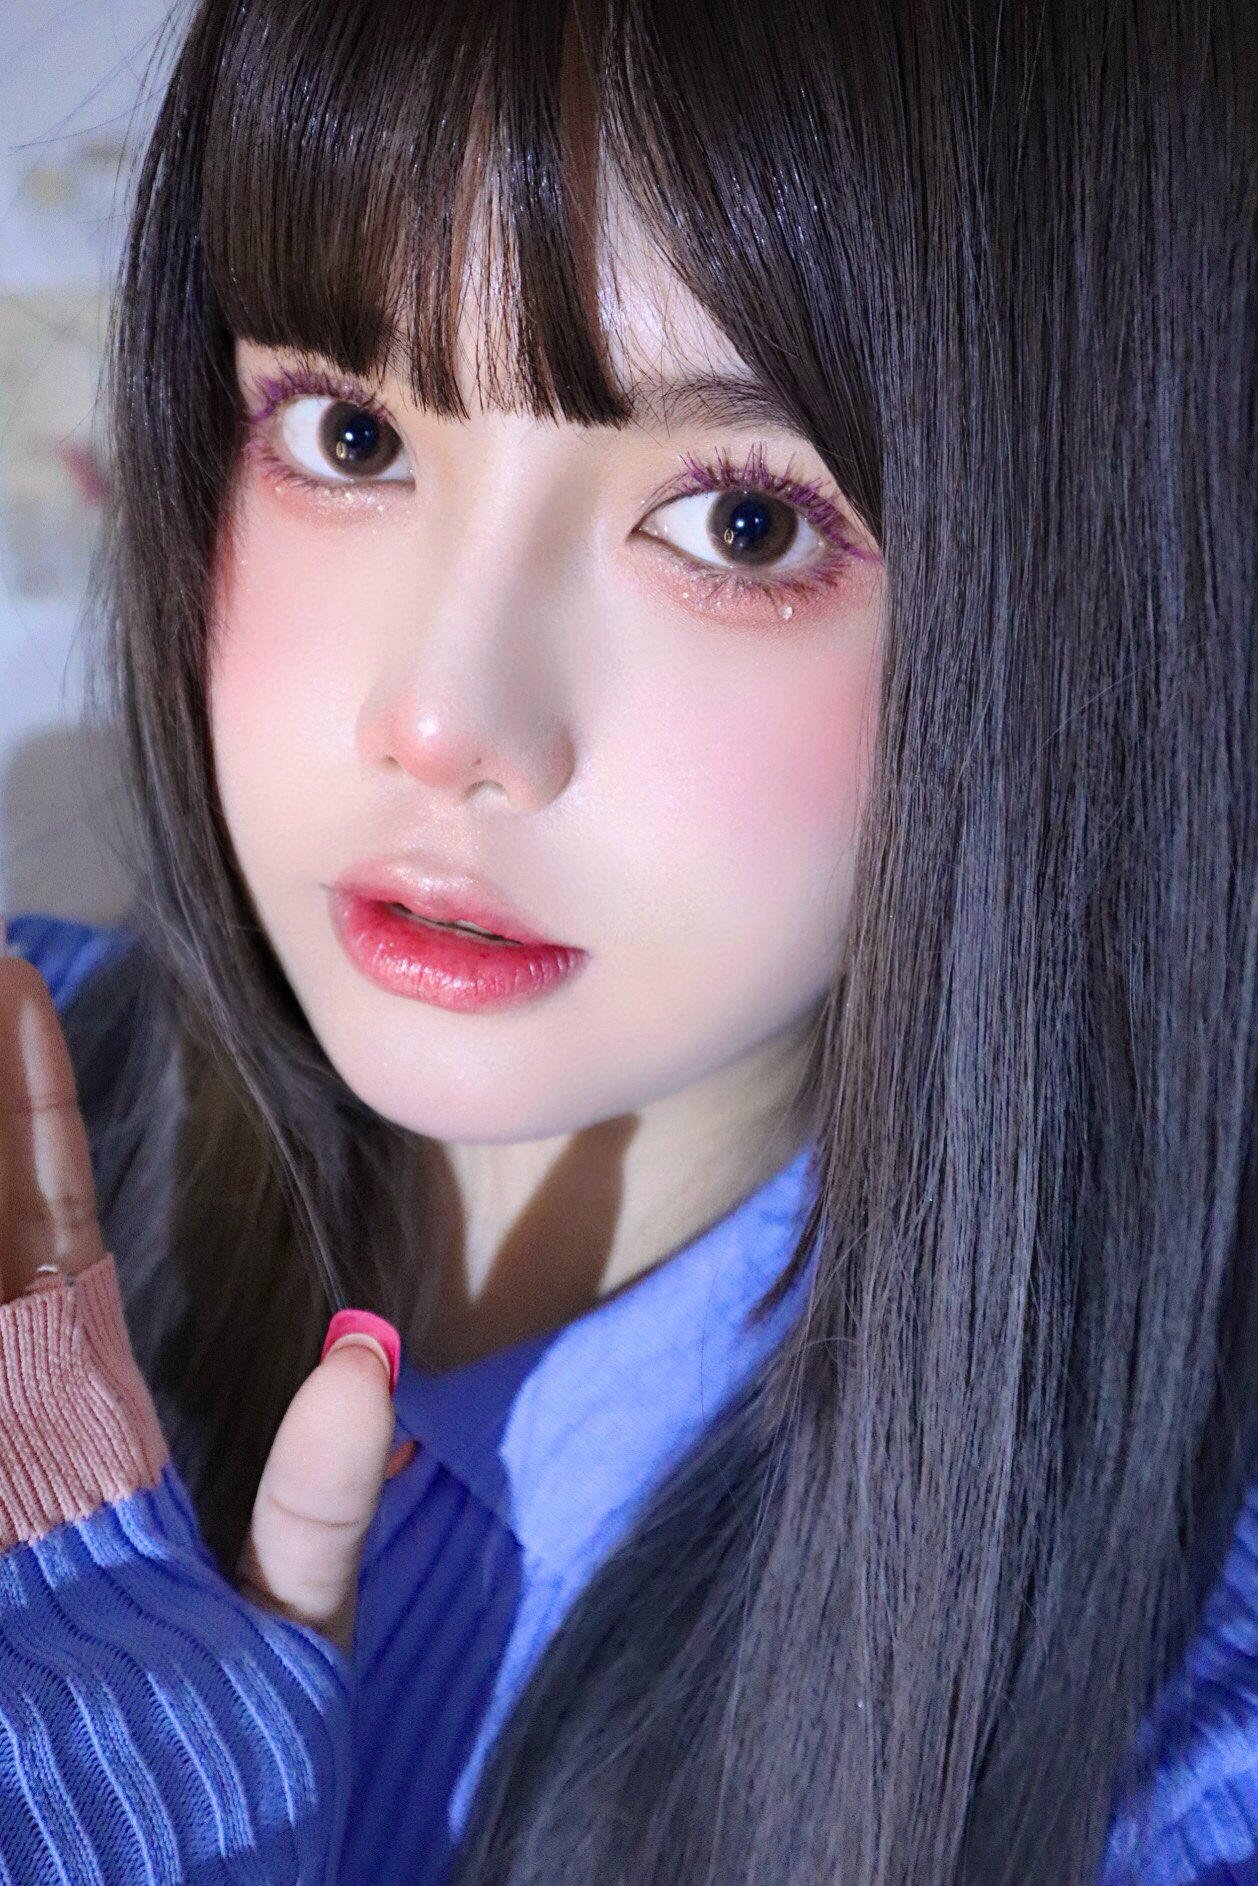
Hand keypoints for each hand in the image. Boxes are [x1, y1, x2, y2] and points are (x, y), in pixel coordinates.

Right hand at [0, 948, 408, 1658]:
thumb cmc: (220, 1803)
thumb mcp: (288, 1643)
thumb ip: (317, 1504)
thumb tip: (358, 1357)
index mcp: (77, 1456)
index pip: (38, 1250)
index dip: (17, 1124)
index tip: (13, 987)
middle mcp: (3, 1461)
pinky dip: (49, 1330)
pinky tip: (64, 1290)